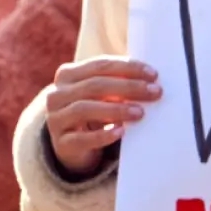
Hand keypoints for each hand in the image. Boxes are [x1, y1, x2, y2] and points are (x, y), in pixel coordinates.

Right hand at [44, 56, 161, 176]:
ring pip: (84, 109)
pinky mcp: (61, 144)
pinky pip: (82, 138)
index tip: (153, 74)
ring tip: (141, 112)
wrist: (69, 145)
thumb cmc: (92, 112)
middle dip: (128, 87)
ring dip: (116, 109)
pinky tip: (121, 132)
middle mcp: (57, 94)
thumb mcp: (98, 93)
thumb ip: (116, 82)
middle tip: (155, 92)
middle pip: (94, 85)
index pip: (100, 65)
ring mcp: (56, 119)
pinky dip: (103, 135)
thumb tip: (151, 78)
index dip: (127, 68)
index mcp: (67, 75)